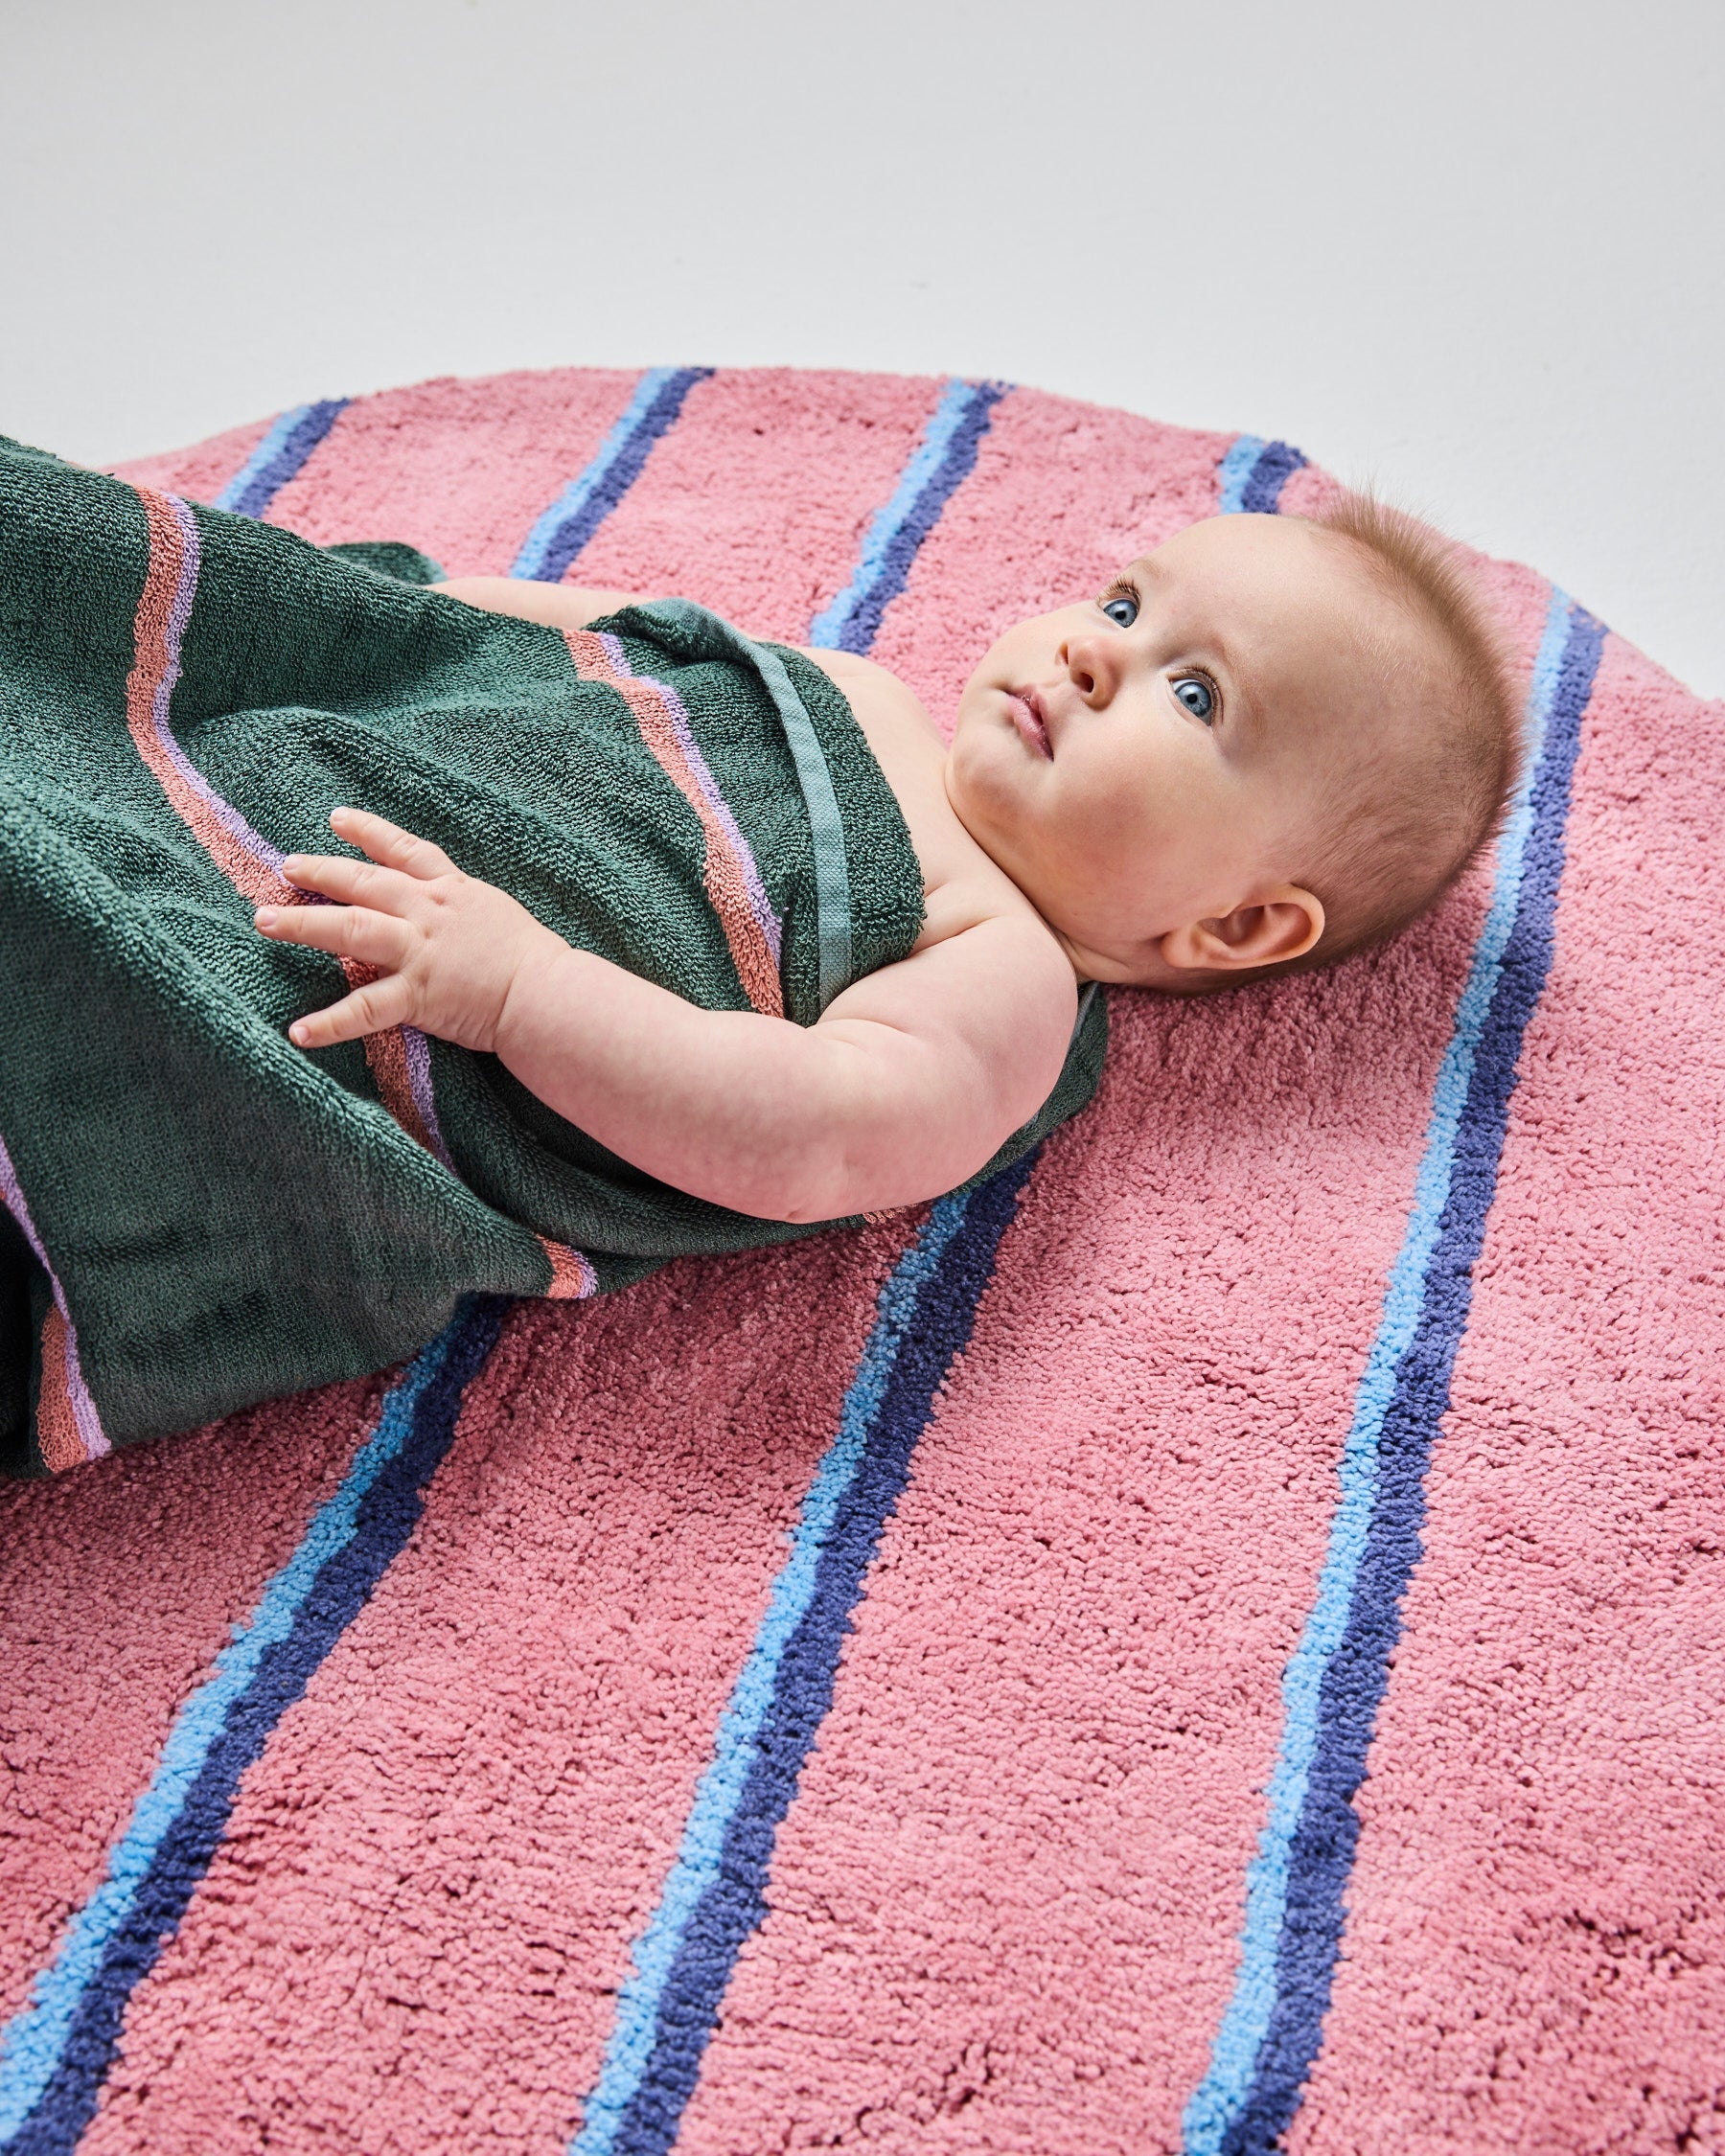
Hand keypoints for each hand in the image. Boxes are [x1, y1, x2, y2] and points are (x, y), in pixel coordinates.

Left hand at [254, 807, 563, 1054]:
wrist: (548, 994)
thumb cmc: (535, 961)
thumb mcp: (497, 915)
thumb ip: (463, 910)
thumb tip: (446, 911)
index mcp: (451, 892)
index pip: (404, 851)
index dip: (369, 833)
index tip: (337, 819)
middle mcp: (428, 914)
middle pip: (365, 882)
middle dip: (321, 871)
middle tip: (286, 866)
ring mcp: (420, 951)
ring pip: (350, 929)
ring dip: (302, 925)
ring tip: (263, 922)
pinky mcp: (418, 994)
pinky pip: (365, 1009)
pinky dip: (330, 1022)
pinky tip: (298, 1032)